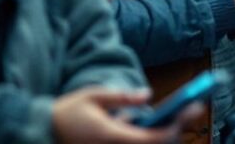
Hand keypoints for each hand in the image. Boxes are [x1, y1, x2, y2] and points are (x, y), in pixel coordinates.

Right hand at [53, 87, 201, 143]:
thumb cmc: (67, 113)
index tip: (190, 110)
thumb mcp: (93, 97)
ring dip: (164, 134)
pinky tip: (160, 122)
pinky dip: (150, 136)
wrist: (42, 133)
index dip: (174, 127)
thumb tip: (148, 94)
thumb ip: (122, 97)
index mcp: (111, 136)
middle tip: (192, 109)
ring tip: (181, 113)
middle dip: (175, 129)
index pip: (152, 139)